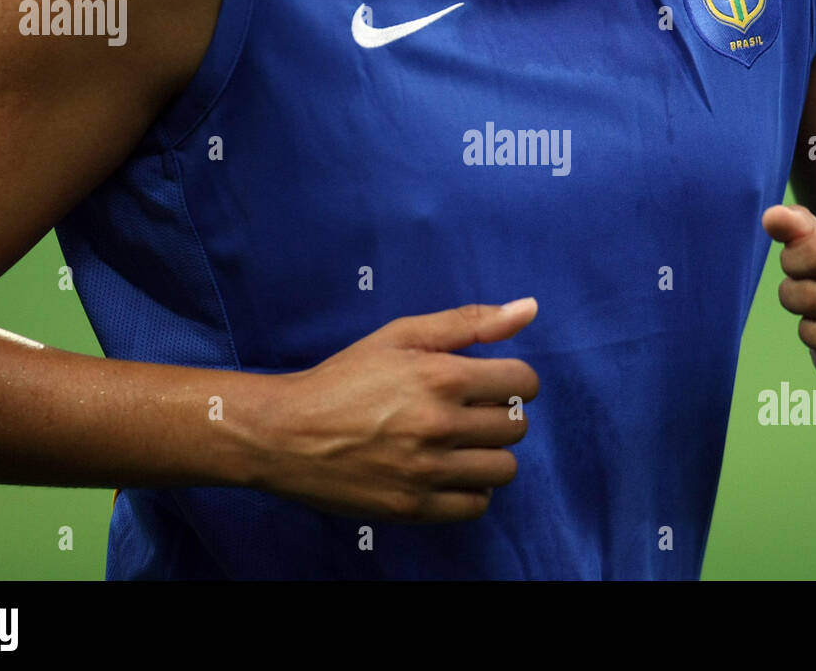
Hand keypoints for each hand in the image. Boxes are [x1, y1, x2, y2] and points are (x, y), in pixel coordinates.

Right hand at [255, 299, 539, 521]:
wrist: (285, 433)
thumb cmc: (345, 378)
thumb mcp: (402, 336)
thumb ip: (470, 322)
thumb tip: (530, 308)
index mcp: (439, 376)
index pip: (524, 383)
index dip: (514, 380)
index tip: (491, 384)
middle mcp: (438, 425)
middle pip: (517, 427)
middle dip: (500, 415)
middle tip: (467, 412)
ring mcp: (426, 471)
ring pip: (504, 469)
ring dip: (489, 455)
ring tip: (459, 443)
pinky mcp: (413, 507)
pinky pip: (476, 505)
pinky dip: (470, 490)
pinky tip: (447, 471)